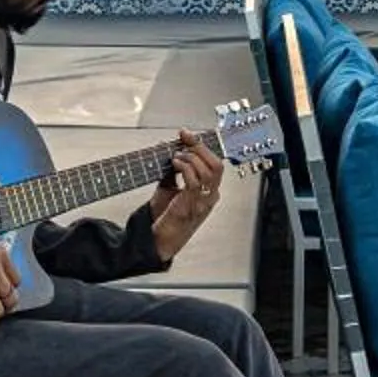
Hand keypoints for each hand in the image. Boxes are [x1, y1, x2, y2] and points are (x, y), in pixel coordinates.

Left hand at [147, 129, 225, 263]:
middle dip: (199, 148)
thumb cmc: (166, 218)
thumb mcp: (171, 189)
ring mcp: (203, 201)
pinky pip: (195, 180)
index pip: (214, 163)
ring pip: (209, 170)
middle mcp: (211, 196)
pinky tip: (175, 163)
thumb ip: (175, 172)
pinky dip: (185, 167)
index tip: (187, 134)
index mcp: (209, 191)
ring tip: (177, 156)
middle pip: (216, 164)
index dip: (201, 146)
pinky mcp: (192, 205)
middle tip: (184, 140)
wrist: (161, 241)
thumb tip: (172, 151)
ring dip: (191, 158)